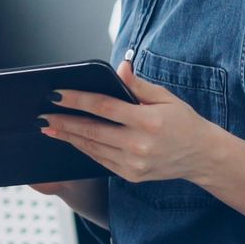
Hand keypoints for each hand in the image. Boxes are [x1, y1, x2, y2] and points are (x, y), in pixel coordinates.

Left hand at [38, 58, 228, 185]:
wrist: (202, 156)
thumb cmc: (184, 122)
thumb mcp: (165, 97)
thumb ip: (138, 85)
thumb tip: (120, 68)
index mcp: (148, 121)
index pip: (104, 107)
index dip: (77, 100)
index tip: (56, 94)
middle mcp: (139, 145)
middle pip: (91, 130)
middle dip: (63, 122)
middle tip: (42, 115)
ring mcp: (134, 163)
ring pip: (92, 147)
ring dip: (68, 137)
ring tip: (49, 127)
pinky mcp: (131, 175)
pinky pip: (100, 160)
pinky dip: (84, 149)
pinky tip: (71, 139)